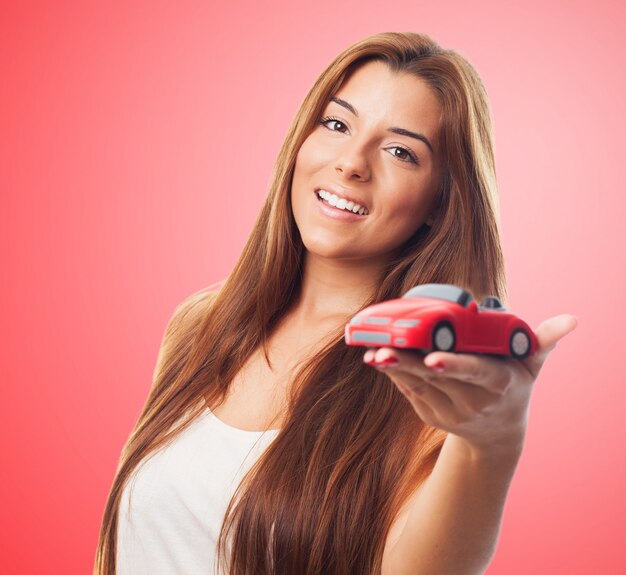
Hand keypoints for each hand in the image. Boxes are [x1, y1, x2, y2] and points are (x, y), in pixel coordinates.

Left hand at [363, 314, 577, 454]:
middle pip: (437, 379)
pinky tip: (378, 358)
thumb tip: (571, 320)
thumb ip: (543, 341)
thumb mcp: (531, 365)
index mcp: (498, 383)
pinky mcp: (430, 415)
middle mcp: (473, 401)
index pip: (475, 373)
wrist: (498, 431)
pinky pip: (409, 392)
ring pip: (417, 386)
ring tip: (373, 352)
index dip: (454, 366)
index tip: (433, 359)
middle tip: (384, 350)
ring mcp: (449, 412)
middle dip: (409, 364)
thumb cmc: (514, 384)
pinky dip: (394, 376)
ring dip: (393, 369)